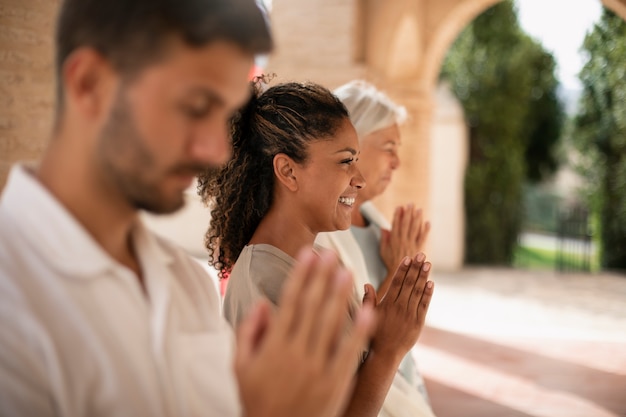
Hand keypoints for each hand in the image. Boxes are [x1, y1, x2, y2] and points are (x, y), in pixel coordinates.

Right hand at [235, 249, 375, 416]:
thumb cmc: (256, 400)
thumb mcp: (240, 367)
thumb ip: (249, 332)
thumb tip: (262, 302)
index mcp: (274, 346)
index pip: (290, 302)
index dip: (301, 276)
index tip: (308, 254)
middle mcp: (296, 352)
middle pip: (312, 307)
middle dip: (322, 277)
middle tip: (332, 253)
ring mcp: (317, 368)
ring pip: (331, 324)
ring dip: (340, 296)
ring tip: (347, 271)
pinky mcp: (335, 383)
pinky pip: (349, 352)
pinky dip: (360, 331)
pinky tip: (368, 310)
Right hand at [369, 253, 433, 362]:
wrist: (385, 354)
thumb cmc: (374, 334)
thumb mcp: (367, 315)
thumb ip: (368, 299)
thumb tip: (367, 284)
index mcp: (386, 304)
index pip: (396, 282)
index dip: (402, 269)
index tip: (407, 257)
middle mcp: (399, 307)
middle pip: (408, 283)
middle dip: (415, 268)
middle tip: (421, 255)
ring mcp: (409, 314)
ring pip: (417, 291)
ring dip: (423, 276)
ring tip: (428, 263)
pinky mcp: (418, 322)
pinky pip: (424, 305)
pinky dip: (428, 294)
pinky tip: (431, 283)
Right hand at [380, 204, 430, 273]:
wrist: (401, 274)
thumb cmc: (390, 262)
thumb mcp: (383, 251)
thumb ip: (384, 239)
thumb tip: (384, 228)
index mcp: (394, 241)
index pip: (396, 225)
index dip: (398, 215)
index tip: (399, 207)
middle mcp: (403, 241)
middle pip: (406, 225)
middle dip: (408, 213)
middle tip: (411, 204)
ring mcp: (412, 245)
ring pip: (415, 229)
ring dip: (417, 219)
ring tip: (419, 210)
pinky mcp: (419, 249)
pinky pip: (423, 238)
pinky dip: (426, 230)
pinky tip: (427, 223)